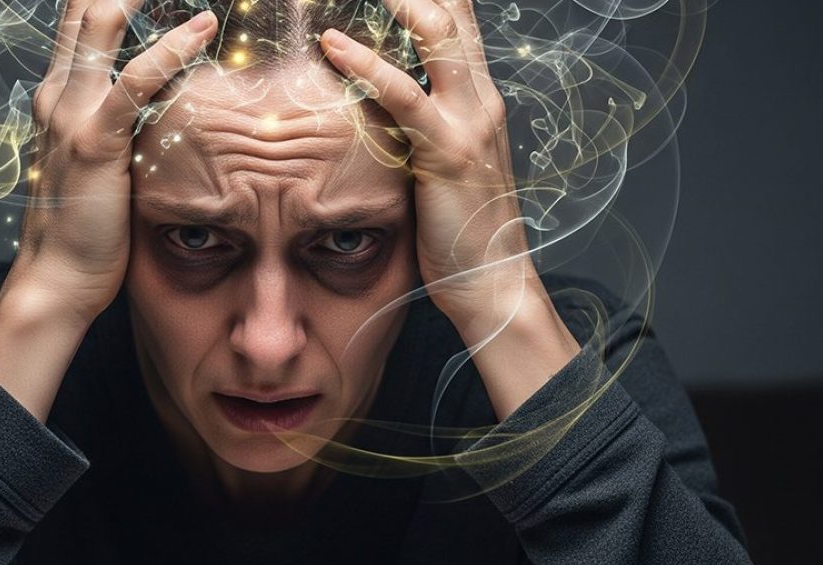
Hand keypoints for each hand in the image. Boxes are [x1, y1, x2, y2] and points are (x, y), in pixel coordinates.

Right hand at [0, 2, 216, 421]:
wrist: (57, 276)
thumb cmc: (84, 229)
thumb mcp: (98, 167)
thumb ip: (117, 132)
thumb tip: (159, 117)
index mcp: (58, 98)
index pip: (80, 24)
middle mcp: (58, 95)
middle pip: (85, 9)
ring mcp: (72, 114)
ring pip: (101, 25)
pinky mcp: (95, 140)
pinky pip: (134, 80)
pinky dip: (170, 48)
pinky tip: (201, 28)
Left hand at [318, 0, 537, 346]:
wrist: (488, 279)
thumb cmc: (458, 230)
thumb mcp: (440, 166)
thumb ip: (417, 129)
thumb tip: (372, 112)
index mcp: (479, 100)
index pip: (460, 25)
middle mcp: (480, 101)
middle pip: (455, 14)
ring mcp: (468, 122)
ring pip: (439, 35)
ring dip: (399, 1)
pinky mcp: (446, 151)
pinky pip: (404, 95)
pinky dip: (367, 65)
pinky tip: (334, 45)